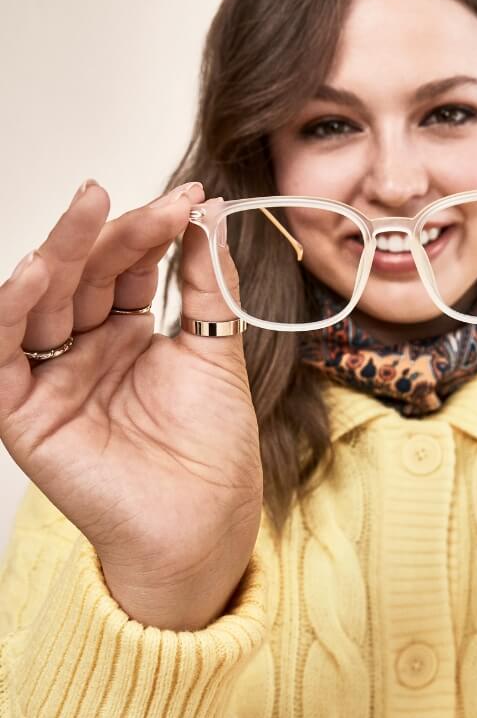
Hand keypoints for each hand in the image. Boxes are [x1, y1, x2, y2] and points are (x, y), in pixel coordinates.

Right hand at [0, 181, 263, 628]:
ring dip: (62, 253)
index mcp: (126, 335)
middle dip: (113, 233)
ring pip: (40, 303)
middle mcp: (84, 351)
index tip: (191, 199)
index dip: (153, 232)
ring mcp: (52, 380)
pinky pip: (3, 357)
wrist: (206, 518)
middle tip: (143, 198)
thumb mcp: (214, 350)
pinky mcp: (23, 415)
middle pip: (84, 277)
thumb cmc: (214, 446)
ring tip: (91, 207)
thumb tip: (210, 215)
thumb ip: (206, 284)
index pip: (126, 268)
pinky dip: (10, 313)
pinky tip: (36, 273)